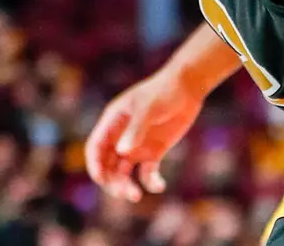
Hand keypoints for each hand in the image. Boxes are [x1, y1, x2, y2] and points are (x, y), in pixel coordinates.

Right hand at [84, 67, 204, 201]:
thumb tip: (123, 151)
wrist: (189, 86)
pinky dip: (150, 182)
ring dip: (126, 186)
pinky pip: (146, 173)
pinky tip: (159, 185)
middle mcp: (121, 137)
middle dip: (111, 181)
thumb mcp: (148, 107)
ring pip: (123, 172)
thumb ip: (136, 128)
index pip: (95, 147)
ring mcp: (137, 146)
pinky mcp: (154, 152)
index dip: (94, 164)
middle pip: (107, 165)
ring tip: (136, 195)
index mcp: (113, 122)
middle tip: (125, 192)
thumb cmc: (164, 91)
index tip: (101, 178)